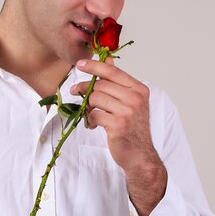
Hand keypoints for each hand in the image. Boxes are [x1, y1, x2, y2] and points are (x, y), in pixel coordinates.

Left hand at [71, 57, 166, 215]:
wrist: (140, 155)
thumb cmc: (133, 129)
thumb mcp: (130, 102)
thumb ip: (118, 82)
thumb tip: (107, 60)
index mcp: (139, 89)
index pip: (113, 71)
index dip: (94, 66)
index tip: (80, 64)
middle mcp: (135, 98)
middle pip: (101, 85)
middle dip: (84, 88)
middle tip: (74, 91)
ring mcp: (128, 112)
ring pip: (95, 99)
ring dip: (87, 106)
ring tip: (89, 113)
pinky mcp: (118, 125)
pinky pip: (94, 115)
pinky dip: (90, 120)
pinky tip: (94, 125)